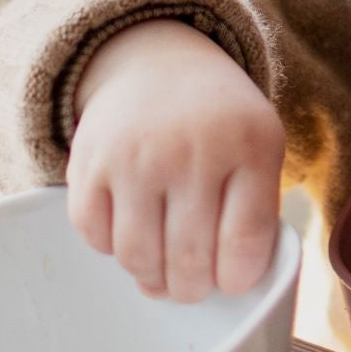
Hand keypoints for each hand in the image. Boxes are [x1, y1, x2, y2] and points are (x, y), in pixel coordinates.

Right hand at [66, 19, 285, 302]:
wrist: (158, 63)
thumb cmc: (218, 121)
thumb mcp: (260, 147)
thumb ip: (258, 212)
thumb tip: (231, 286)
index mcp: (249, 146)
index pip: (246, 241)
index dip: (238, 279)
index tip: (232, 282)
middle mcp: (193, 149)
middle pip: (189, 259)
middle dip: (192, 288)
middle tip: (193, 284)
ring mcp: (137, 156)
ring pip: (139, 257)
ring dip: (152, 277)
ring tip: (163, 267)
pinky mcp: (89, 163)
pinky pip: (96, 238)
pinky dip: (112, 248)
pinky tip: (132, 230)